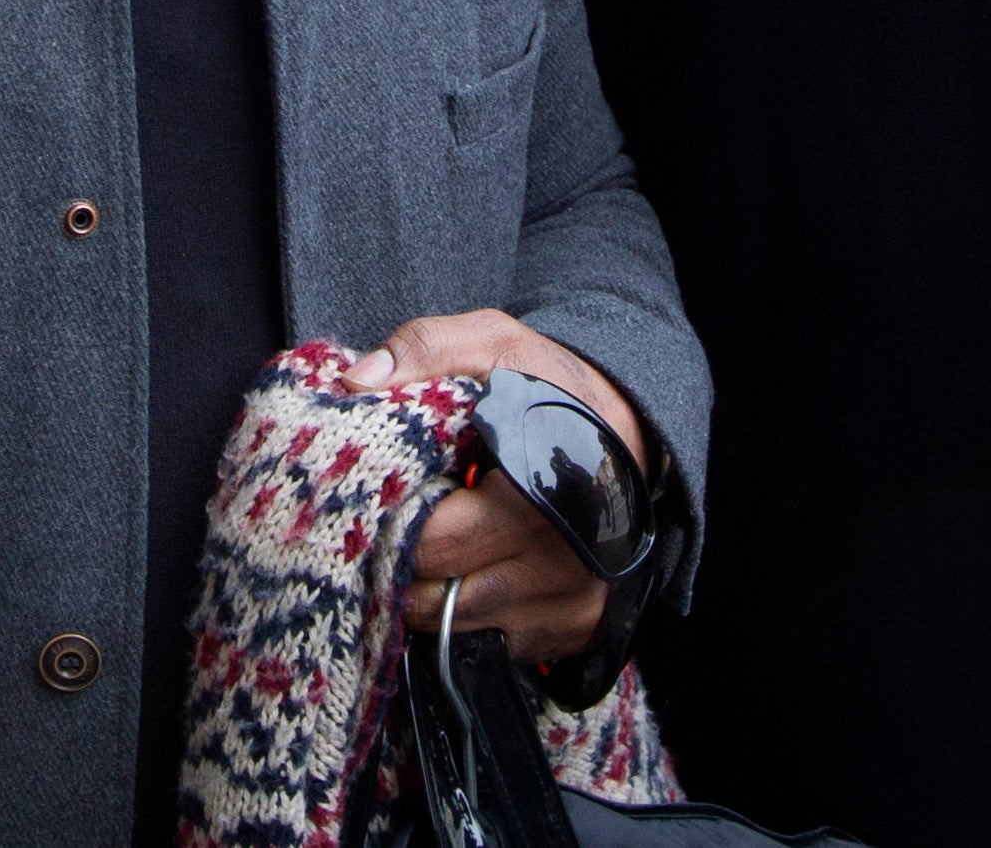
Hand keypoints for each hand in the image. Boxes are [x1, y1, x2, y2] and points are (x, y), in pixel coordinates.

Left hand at [357, 309, 641, 663]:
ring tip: (427, 550)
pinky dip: (474, 619)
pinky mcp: (578, 626)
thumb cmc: (552, 385)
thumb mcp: (495, 345)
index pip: (432, 542)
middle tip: (389, 529)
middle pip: (438, 593)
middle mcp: (562, 555)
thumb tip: (357, 382)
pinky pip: (500, 645)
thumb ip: (427, 350)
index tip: (375, 505)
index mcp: (535, 488)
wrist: (633, 423)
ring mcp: (573, 598)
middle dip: (401, 565)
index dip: (390, 526)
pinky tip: (474, 572)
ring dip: (431, 597)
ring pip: (461, 628)